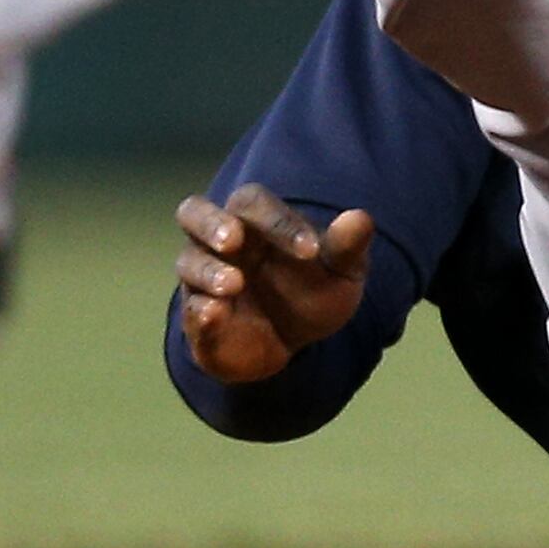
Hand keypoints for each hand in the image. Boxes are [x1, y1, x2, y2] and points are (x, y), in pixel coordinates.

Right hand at [174, 184, 375, 385]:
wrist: (292, 344)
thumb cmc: (312, 292)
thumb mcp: (340, 273)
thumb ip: (347, 247)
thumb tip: (361, 218)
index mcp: (256, 220)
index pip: (255, 203)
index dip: (280, 222)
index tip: (311, 250)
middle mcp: (221, 242)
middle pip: (194, 212)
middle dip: (210, 223)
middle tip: (233, 240)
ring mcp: (203, 279)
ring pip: (188, 262)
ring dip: (208, 270)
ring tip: (233, 285)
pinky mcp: (198, 318)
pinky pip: (189, 310)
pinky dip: (199, 311)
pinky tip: (216, 313)